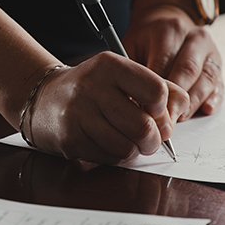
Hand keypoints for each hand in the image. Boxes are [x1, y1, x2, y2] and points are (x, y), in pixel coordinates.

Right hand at [23, 53, 189, 163]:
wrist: (44, 98)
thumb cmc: (93, 88)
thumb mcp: (122, 76)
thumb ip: (158, 87)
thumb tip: (179, 111)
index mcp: (110, 65)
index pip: (156, 91)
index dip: (163, 109)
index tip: (156, 112)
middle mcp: (92, 87)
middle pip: (144, 126)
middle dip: (154, 140)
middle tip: (150, 139)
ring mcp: (78, 114)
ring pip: (127, 147)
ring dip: (134, 150)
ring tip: (128, 141)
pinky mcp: (70, 139)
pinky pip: (108, 158)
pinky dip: (115, 156)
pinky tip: (107, 143)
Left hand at [122, 0, 223, 119]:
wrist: (167, 23)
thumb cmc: (146, 41)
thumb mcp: (131, 46)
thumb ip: (131, 71)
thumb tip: (130, 102)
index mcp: (170, 30)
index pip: (163, 63)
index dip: (155, 91)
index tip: (145, 112)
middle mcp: (195, 38)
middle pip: (188, 71)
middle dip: (175, 100)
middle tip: (164, 122)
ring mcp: (210, 51)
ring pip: (206, 79)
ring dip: (193, 103)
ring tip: (178, 119)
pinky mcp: (219, 65)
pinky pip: (219, 84)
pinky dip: (213, 99)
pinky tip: (205, 110)